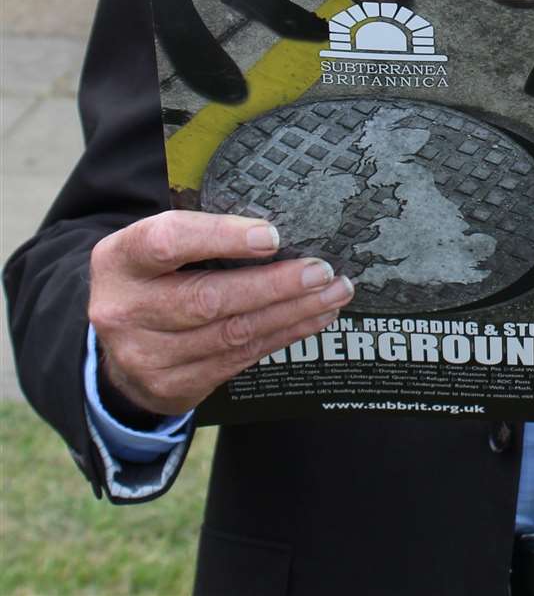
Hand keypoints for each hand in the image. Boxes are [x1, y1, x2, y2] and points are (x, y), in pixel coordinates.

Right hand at [89, 210, 353, 416]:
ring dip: (291, 313)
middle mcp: (124, 310)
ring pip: (231, 334)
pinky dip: (282, 336)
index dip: (222, 237)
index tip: (272, 236)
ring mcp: (145, 356)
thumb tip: (278, 228)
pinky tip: (312, 318)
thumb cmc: (156, 275)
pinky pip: (238, 359)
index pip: (168, 241)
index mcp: (120, 260)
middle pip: (207, 299)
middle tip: (322, 271)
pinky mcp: (172, 386)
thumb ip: (201, 233)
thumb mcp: (157, 244)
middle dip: (274, 285)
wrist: (120, 343)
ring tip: (333, 294)